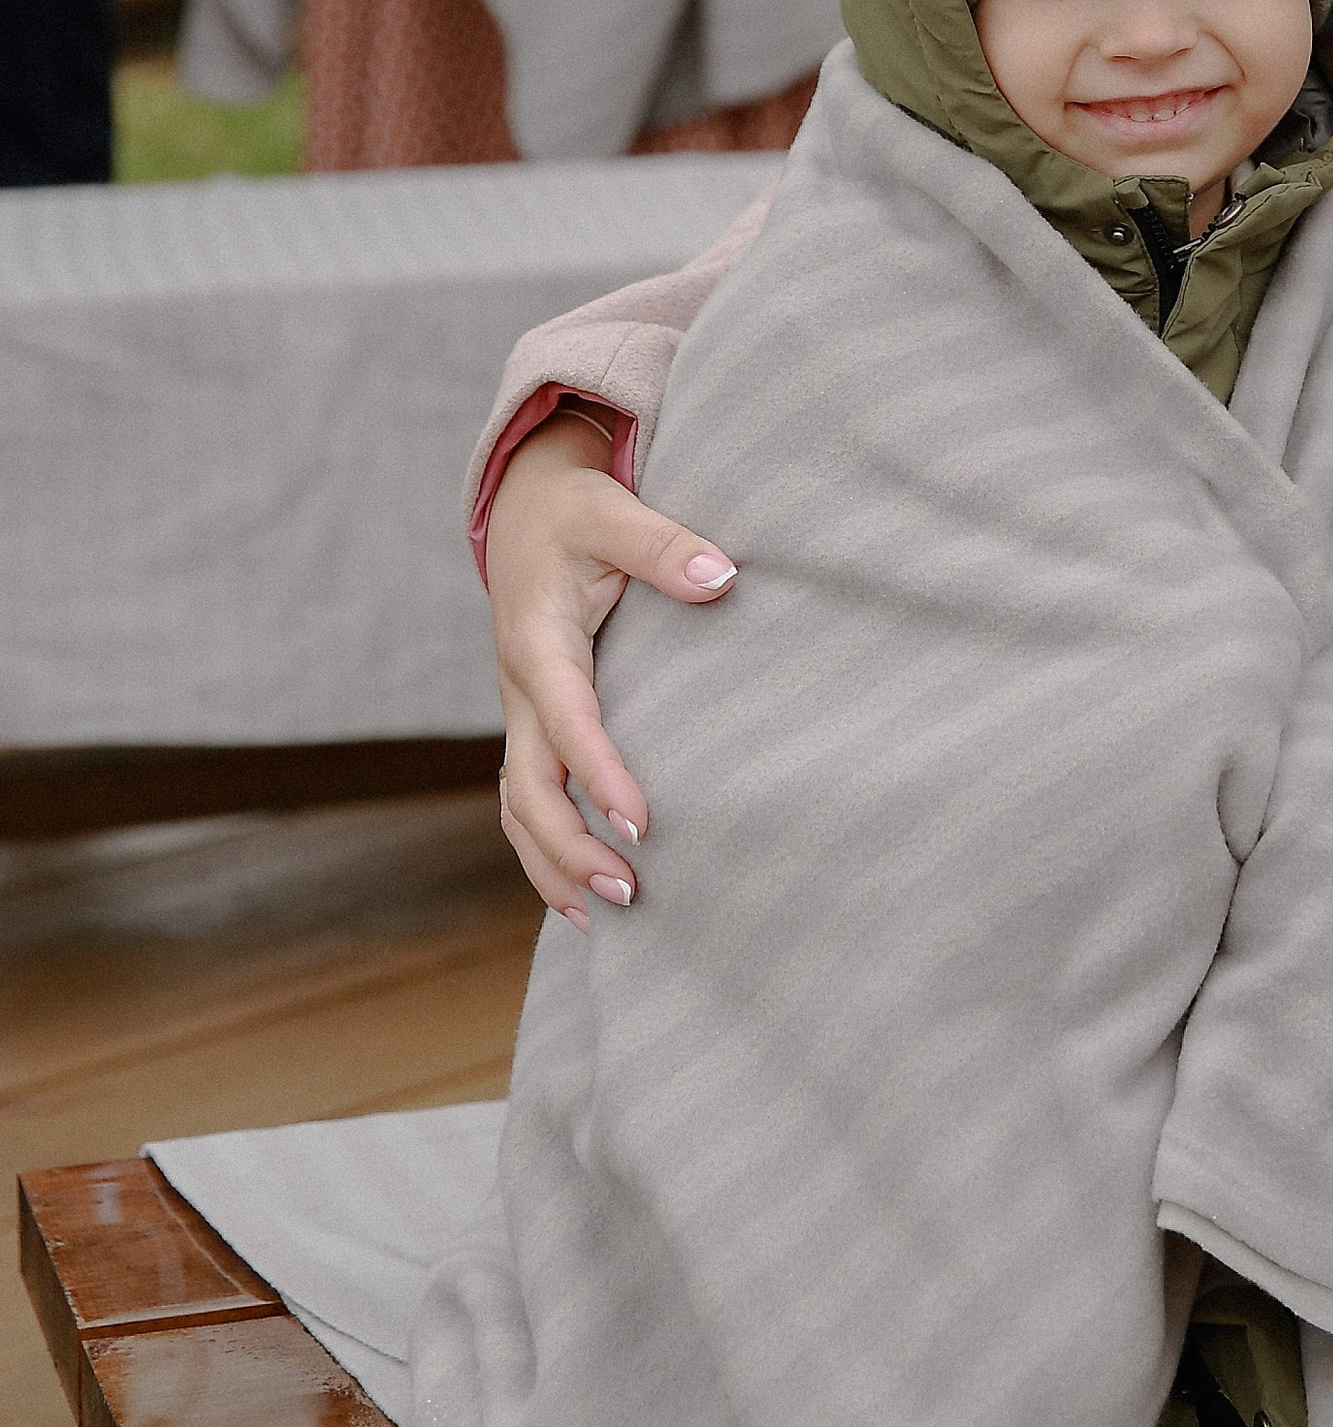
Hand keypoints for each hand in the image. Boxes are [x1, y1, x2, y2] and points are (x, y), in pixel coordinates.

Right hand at [484, 407, 736, 924]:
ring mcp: (523, 714)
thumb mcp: (610, 510)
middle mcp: (521, 689)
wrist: (523, 509)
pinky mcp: (535, 725)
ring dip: (554, 864)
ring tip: (609, 916)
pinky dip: (548, 851)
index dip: (600, 776)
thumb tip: (720, 577)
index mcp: (538, 643)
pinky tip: (584, 896)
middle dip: (572, 847)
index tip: (642, 825)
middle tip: (632, 892)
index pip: (567, 723)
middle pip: (528, 789)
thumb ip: (662, 543)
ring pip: (518, 808)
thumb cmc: (574, 511)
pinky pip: (528, 799)